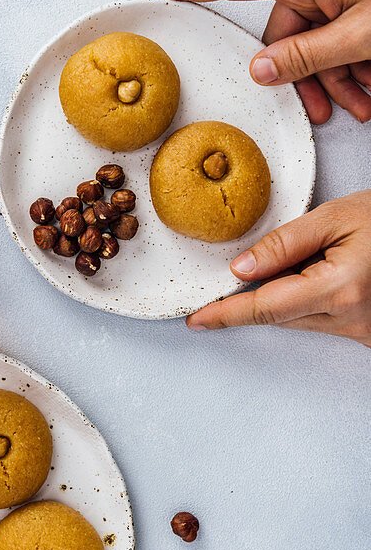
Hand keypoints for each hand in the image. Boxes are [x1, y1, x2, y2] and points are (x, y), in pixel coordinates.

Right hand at [149, 0, 370, 124]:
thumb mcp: (361, 35)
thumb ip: (306, 56)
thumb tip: (262, 70)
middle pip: (283, 32)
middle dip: (304, 77)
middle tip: (324, 111)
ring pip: (315, 42)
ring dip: (335, 79)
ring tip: (362, 108)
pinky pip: (339, 35)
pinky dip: (352, 65)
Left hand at [185, 191, 370, 345]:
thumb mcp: (338, 216)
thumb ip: (285, 244)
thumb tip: (240, 269)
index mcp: (340, 290)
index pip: (265, 308)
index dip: (226, 314)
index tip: (196, 321)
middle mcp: (352, 320)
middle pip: (281, 315)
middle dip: (262, 292)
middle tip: (258, 263)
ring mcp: (364, 332)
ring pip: (302, 318)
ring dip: (292, 293)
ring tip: (322, 255)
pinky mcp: (369, 334)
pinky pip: (325, 319)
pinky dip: (315, 298)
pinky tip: (333, 270)